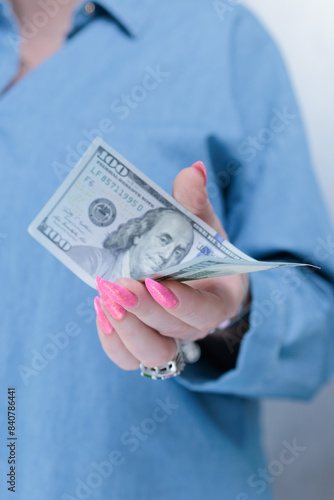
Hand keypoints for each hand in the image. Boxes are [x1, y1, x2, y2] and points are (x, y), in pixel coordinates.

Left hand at [94, 162, 249, 370]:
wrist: (201, 280)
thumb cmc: (204, 253)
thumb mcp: (205, 225)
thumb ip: (196, 203)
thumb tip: (192, 170)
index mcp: (219, 300)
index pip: (204, 312)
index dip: (180, 302)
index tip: (155, 282)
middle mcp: (195, 327)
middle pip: (172, 333)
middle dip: (143, 310)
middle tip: (119, 284)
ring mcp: (171, 339)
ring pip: (150, 355)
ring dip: (126, 330)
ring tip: (106, 299)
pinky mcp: (146, 343)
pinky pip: (128, 357)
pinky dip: (112, 340)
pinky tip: (101, 310)